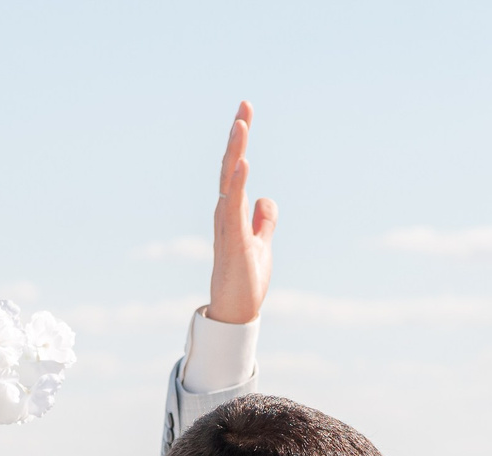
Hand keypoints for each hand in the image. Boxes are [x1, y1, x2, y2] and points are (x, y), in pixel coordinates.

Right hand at [207, 100, 274, 325]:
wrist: (236, 312)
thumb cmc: (246, 280)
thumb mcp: (262, 244)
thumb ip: (264, 221)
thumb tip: (266, 198)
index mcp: (233, 211)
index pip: (236, 168)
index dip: (240, 141)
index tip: (245, 112)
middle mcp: (225, 213)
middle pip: (230, 167)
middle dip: (237, 136)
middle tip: (244, 106)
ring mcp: (226, 226)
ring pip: (229, 182)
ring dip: (235, 152)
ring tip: (241, 124)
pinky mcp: (232, 241)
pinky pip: (233, 208)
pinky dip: (238, 184)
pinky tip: (244, 163)